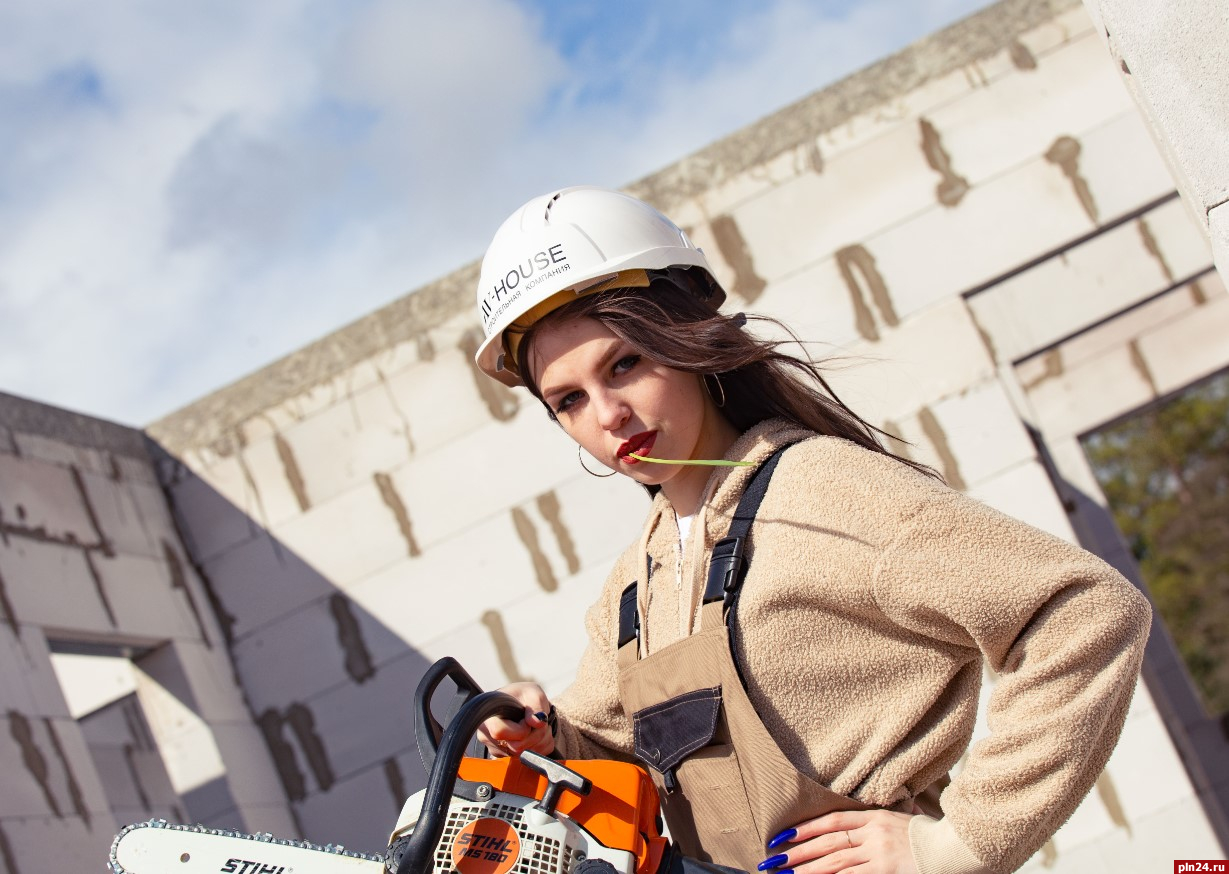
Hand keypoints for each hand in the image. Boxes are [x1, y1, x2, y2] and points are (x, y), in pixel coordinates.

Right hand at [476, 682, 555, 757]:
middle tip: (537, 723)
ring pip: (523, 755)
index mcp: (488, 716)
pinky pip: (527, 759)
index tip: (526, 720)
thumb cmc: (523, 696)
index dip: (520, 729)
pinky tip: (533, 735)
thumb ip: (537, 705)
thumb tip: (537, 722)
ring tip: (535, 727)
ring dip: (539, 741)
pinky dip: (538, 748)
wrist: (519, 703)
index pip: (499, 732)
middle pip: (516, 747)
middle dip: (535, 735)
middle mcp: (486, 735)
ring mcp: (495, 748)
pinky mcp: (505, 757)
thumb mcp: (533, 693)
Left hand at [758, 810, 917, 873]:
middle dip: (799, 852)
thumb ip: (878, 817)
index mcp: (874, 817)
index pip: (832, 820)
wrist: (954, 849)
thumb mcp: (900, 817)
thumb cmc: (927, 835)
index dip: (807, 827)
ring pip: (836, 863)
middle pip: (829, 843)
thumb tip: (860, 815)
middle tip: (775, 859)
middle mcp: (873, 835)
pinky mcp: (886, 873)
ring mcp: (880, 856)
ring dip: (810, 870)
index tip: (784, 834)